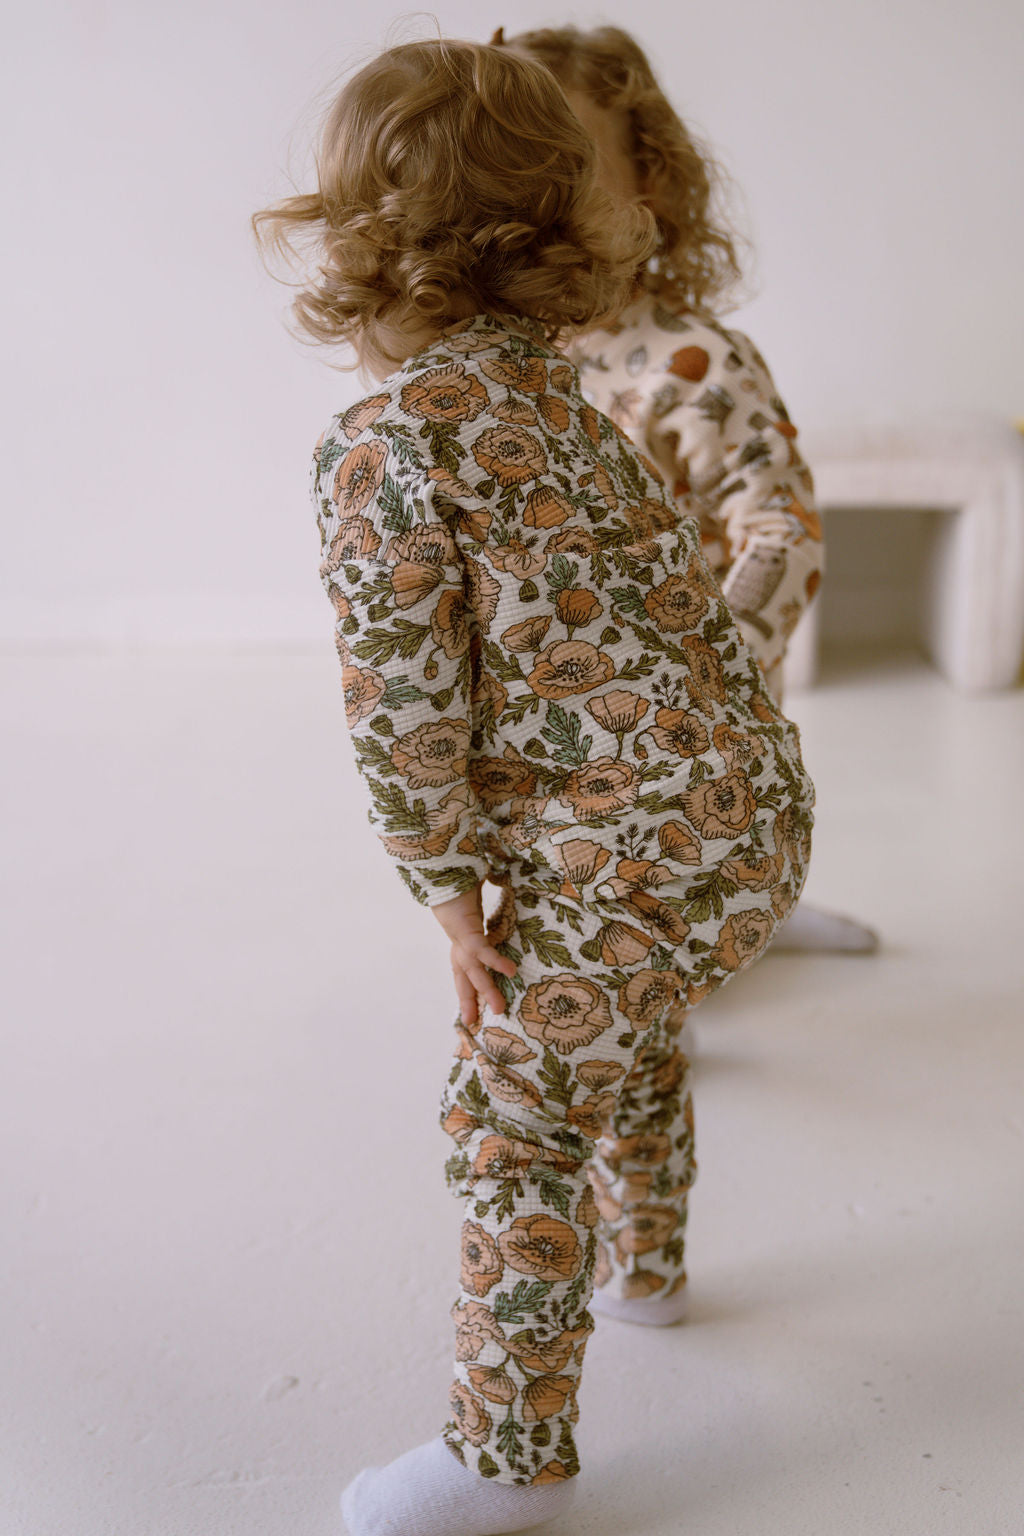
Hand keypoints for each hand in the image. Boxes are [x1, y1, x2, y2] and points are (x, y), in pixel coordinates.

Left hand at [431, 883, 517, 1023]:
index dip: (468, 986)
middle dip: (471, 1000)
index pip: (464, 966)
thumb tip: (502, 884)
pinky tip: (510, 972)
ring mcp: (459, 935)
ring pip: (473, 970)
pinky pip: (481, 949)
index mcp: (461, 935)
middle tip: (475, 1023)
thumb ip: (489, 894)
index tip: (475, 1006)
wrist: (438, 862)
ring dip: (485, 991)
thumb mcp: (477, 889)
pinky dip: (494, 962)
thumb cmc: (457, 872)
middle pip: (464, 976)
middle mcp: (458, 939)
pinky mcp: (464, 928)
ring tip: (499, 1009)